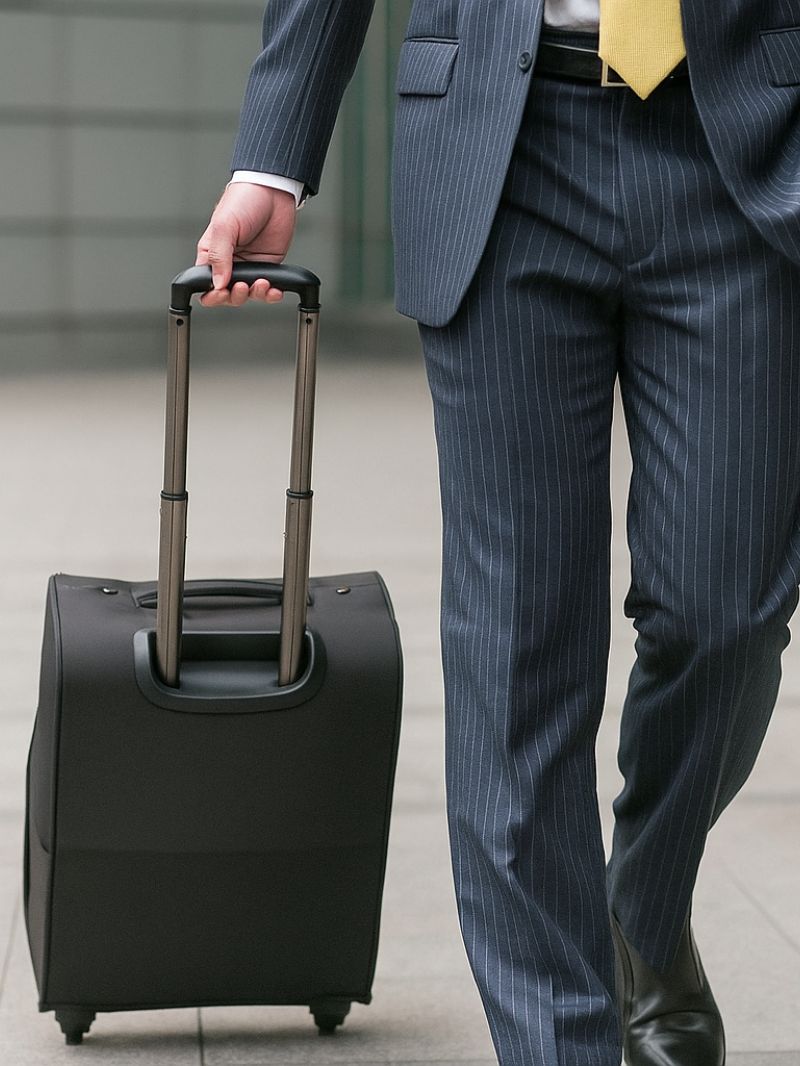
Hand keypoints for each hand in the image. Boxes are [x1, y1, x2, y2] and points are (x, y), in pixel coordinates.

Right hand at [195, 182, 297, 306]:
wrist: (274, 190)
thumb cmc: (244, 199)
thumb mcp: (224, 226)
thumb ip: (218, 256)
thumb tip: (217, 283)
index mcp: (210, 253)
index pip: (205, 283)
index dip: (212, 294)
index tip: (221, 292)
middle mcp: (229, 262)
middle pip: (227, 294)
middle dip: (235, 296)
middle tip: (243, 286)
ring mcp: (249, 266)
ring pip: (248, 295)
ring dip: (254, 294)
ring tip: (261, 283)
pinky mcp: (267, 266)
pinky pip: (267, 288)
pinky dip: (270, 294)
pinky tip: (274, 290)